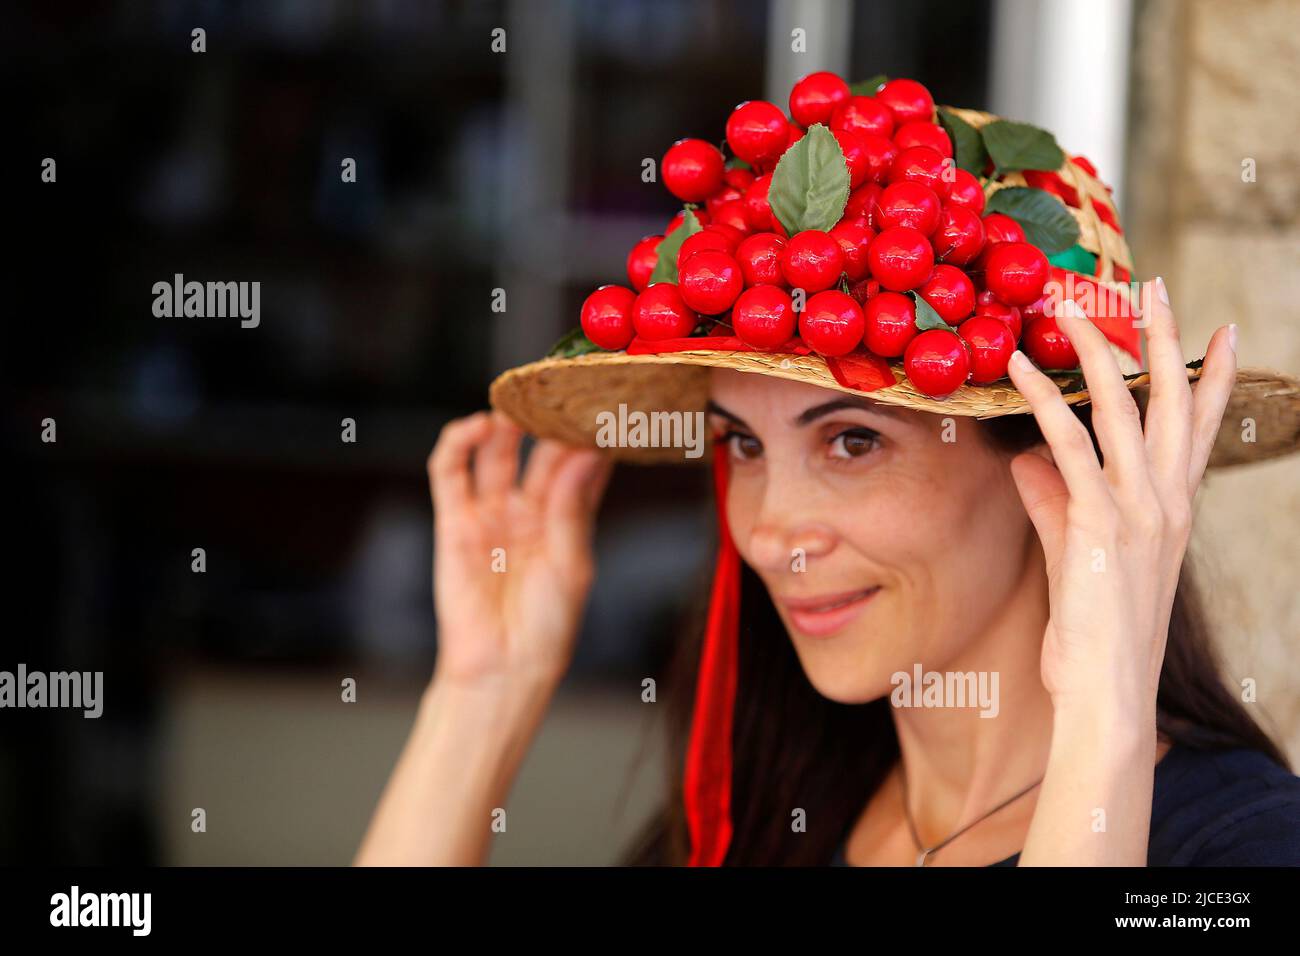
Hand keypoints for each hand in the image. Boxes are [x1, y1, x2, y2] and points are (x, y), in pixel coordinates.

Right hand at [427, 411, 612, 688]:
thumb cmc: (546, 627)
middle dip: (550, 420)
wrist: (501, 669)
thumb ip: (573, 508)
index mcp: (568, 519)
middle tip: (560, 388)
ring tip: (518, 403)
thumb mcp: (571, 565)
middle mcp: (531, 510)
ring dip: (504, 424)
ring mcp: (491, 512)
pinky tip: (475, 426)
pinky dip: (457, 443)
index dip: (591, 434)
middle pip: (540, 450)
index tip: (606, 403)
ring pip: (496, 452)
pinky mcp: (454, 521)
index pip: (582, 464)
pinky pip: (450, 473)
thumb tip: (586, 454)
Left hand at [1005, 281, 1236, 714]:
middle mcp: (1166, 501)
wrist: (1104, 691)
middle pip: (1171, 400)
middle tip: (1153, 284)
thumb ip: (1052, 500)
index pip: (1199, 427)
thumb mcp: (1075, 552)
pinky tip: (1019, 363)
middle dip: (1162, 337)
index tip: (1219, 330)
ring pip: (1122, 408)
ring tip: (1071, 300)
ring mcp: (1137, 510)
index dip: (1211, 376)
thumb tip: (1025, 458)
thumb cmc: (1092, 630)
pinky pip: (1069, 446)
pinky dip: (1042, 400)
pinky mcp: (1098, 524)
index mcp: (1172, 508)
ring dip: (1095, 347)